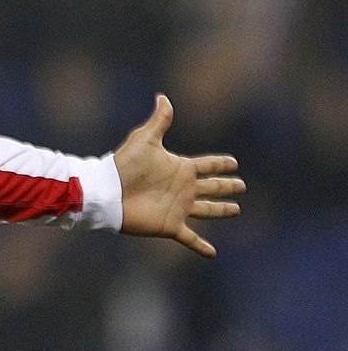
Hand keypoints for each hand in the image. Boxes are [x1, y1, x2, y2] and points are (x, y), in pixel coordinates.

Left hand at [114, 94, 244, 256]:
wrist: (107, 191)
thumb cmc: (123, 165)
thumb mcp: (144, 140)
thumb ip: (158, 121)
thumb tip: (163, 96)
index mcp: (180, 168)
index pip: (207, 165)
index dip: (221, 164)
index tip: (234, 162)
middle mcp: (183, 188)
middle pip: (211, 186)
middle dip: (227, 186)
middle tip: (241, 186)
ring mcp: (178, 207)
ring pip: (207, 210)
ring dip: (221, 210)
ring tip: (235, 210)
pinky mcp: (170, 225)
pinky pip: (189, 238)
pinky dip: (200, 246)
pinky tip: (212, 254)